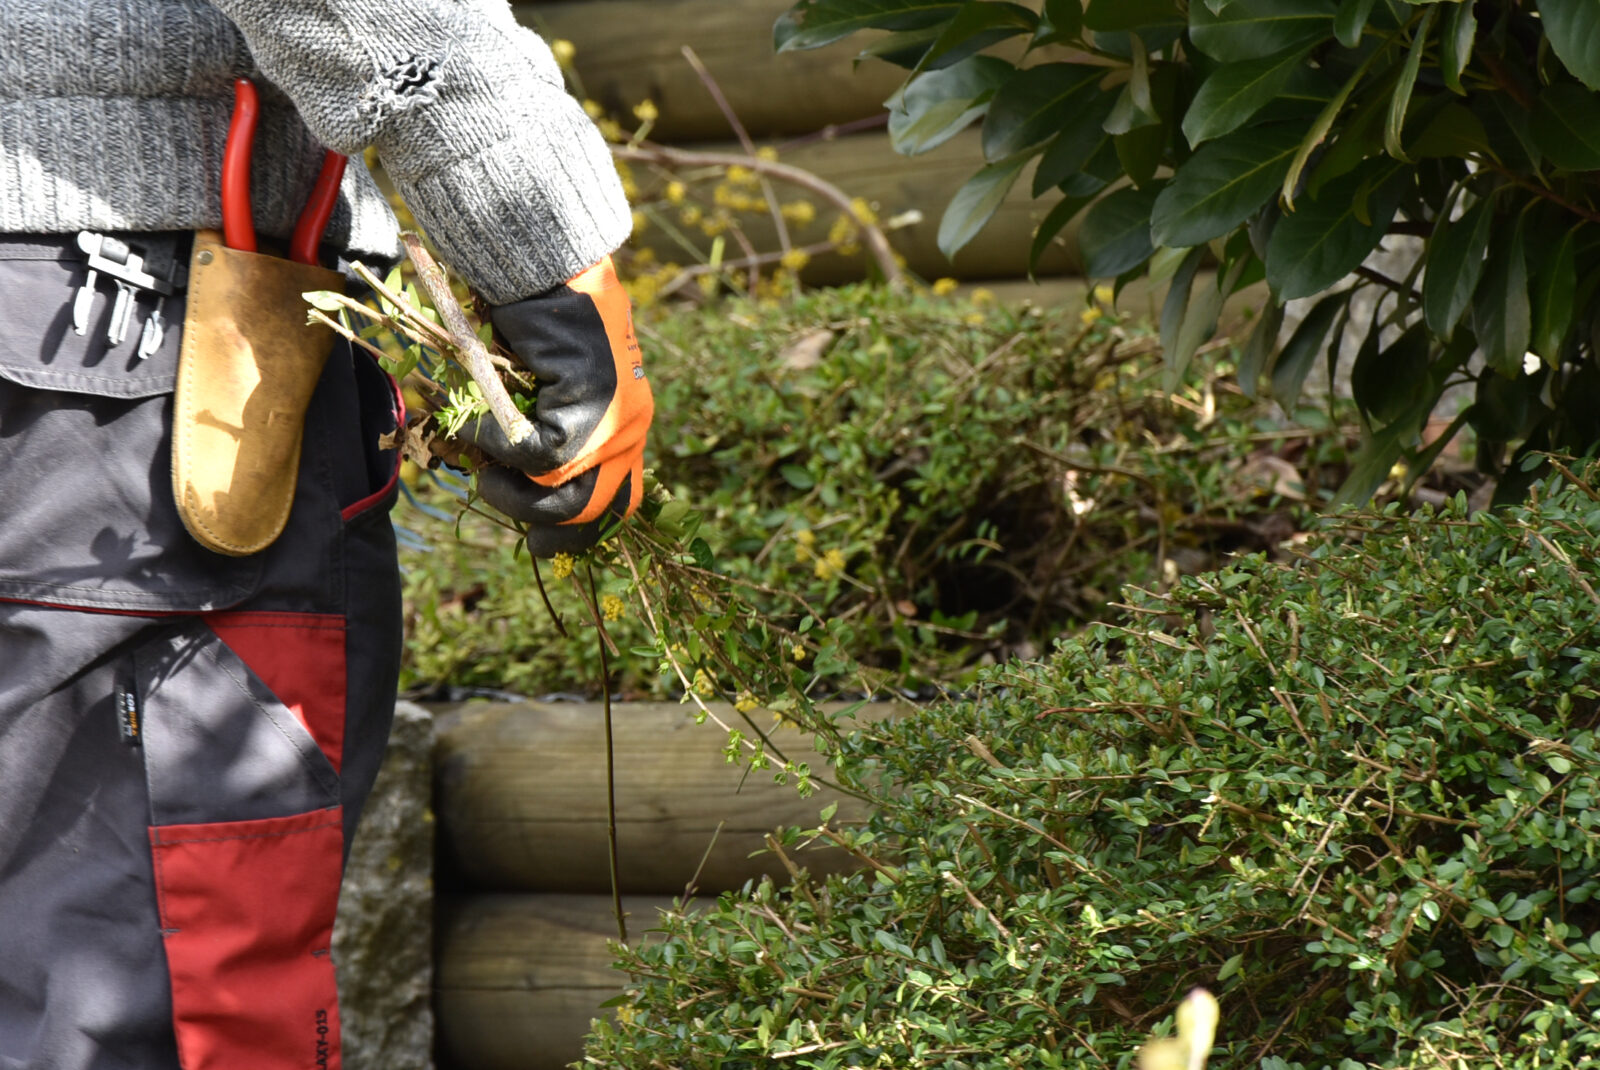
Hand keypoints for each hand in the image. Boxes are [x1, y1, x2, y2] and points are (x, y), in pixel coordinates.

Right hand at [457, 255, 652, 555]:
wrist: (548, 264)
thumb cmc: (540, 319)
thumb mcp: (551, 389)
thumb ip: (551, 432)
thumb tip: (518, 483)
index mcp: (627, 428)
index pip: (619, 504)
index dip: (579, 531)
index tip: (540, 542)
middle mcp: (631, 429)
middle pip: (593, 513)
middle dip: (543, 525)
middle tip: (502, 507)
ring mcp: (615, 419)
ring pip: (564, 496)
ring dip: (514, 494)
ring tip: (486, 475)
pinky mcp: (589, 405)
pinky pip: (535, 455)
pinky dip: (497, 447)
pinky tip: (480, 423)